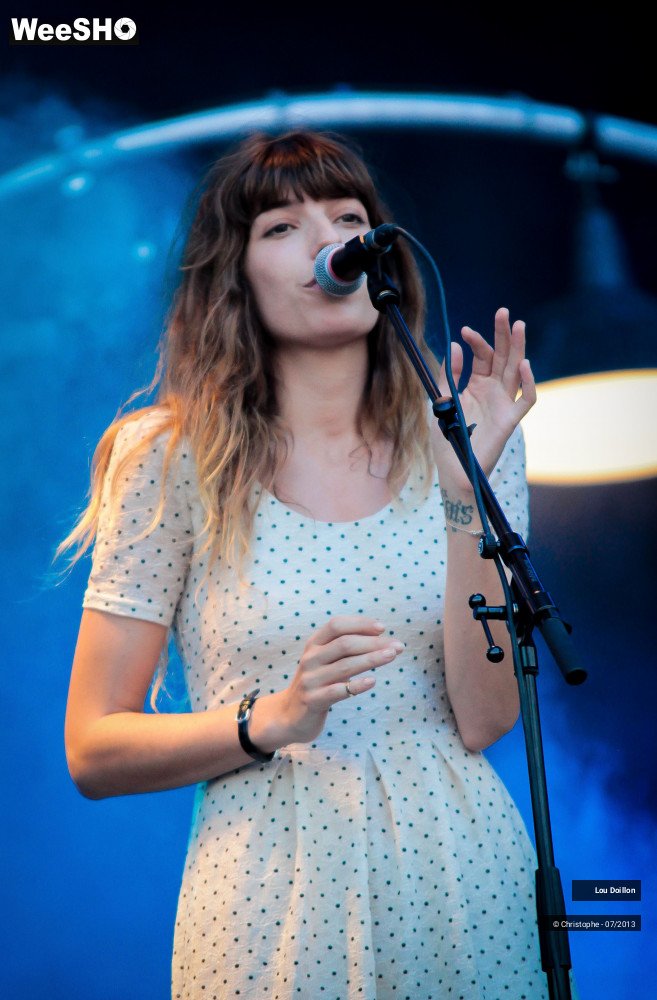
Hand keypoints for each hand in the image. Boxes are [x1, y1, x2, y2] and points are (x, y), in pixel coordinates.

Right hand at [276, 616, 402, 743]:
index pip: (336, 625)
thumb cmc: (317, 682)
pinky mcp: (313, 700)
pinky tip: (373, 682)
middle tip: (398, 646)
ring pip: (345, 666)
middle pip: (345, 644)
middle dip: (374, 643)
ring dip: (372, 660)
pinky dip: (357, 685)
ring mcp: (311, 680)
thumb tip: (380, 637)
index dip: (360, 623)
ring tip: (392, 656)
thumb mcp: (325, 660)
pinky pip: (338, 691)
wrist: (290, 714)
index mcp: (314, 644)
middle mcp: (310, 659)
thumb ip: (344, 648)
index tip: (382, 628)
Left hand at [432, 307, 535, 492]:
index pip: (483, 356)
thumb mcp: (442, 401)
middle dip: (504, 334)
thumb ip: (448, 375)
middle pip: (503, 357)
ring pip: (517, 371)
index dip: (476, 342)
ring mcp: (504, 404)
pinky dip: (528, 383)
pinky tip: (523, 364)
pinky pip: (526, 400)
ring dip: (519, 349)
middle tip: (503, 312)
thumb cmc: (447, 440)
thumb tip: (456, 346)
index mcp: (478, 386)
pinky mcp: (510, 420)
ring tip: (518, 325)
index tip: (464, 331)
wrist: (454, 471)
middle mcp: (494, 392)